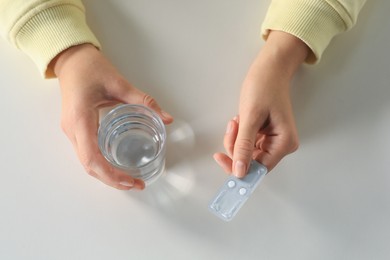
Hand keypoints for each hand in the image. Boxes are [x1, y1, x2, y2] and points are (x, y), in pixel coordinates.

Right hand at [50, 44, 173, 189]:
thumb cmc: (90, 68)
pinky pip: (86, 153)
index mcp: (80, 119)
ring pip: (86, 163)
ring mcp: (71, 131)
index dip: (111, 175)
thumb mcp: (119, 83)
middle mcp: (72, 129)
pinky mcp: (75, 129)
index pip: (92, 158)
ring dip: (106, 175)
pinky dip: (101, 165)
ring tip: (128, 180)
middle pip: (88, 166)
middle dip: (111, 180)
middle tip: (136, 184)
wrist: (71, 59)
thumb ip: (144, 101)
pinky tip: (116, 166)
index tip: (130, 181)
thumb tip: (167, 118)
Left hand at [214, 31, 308, 176]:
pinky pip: (247, 143)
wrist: (269, 69)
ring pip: (246, 152)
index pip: (259, 168)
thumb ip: (244, 146)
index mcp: (284, 143)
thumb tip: (239, 171)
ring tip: (237, 119)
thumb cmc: (265, 87)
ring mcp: (273, 140)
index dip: (239, 166)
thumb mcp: (251, 117)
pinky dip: (239, 134)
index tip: (220, 158)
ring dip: (236, 138)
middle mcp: (282, 145)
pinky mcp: (265, 135)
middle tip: (232, 127)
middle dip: (236, 146)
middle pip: (251, 161)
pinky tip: (240, 119)